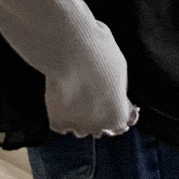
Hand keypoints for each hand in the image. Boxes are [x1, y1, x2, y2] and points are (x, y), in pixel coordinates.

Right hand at [45, 19, 137, 140]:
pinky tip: (61, 98)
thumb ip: (118, 91)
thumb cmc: (100, 54)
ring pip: (79, 127)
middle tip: (88, 94)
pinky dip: (59, 115)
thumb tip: (118, 96)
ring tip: (73, 94)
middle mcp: (99, 127)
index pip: (118, 125)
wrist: (70, 49)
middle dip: (95, 115)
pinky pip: (60, 125)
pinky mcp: (58, 122)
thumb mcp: (121, 71)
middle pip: (98, 128)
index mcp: (118, 116)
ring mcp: (77, 126)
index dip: (112, 111)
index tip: (106, 101)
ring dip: (77, 116)